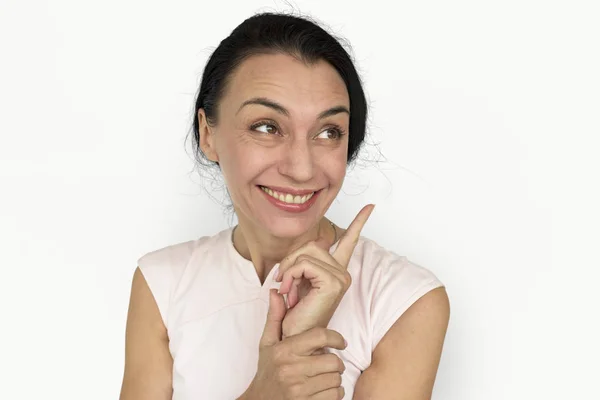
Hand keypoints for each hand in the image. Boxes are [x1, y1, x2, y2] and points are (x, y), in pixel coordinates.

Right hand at [241, 289, 346, 399]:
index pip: (320, 337)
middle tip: (330, 364)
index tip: (341, 342)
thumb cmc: (267, 371)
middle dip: (336, 363)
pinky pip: (335, 395)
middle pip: (333, 361)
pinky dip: (334, 394)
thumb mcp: (267, 344)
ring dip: (335, 379)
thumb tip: (275, 292)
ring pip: (336, 379)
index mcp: (284, 351)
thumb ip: (275, 318)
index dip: (336, 338)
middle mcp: (291, 369)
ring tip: (324, 377)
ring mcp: (299, 390)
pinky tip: (323, 391)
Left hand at [275, 205, 374, 337]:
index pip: (349, 241)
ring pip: (305, 253)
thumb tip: (310, 247)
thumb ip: (301, 263)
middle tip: (284, 282)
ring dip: (288, 270)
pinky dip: (290, 275)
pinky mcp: (333, 282)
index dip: (359, 222)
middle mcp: (342, 272)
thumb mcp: (296, 281)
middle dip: (290, 260)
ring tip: (287, 289)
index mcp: (335, 271)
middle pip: (311, 244)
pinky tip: (290, 291)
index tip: (370, 207)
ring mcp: (340, 277)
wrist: (294, 339)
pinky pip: (303, 264)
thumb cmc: (294, 315)